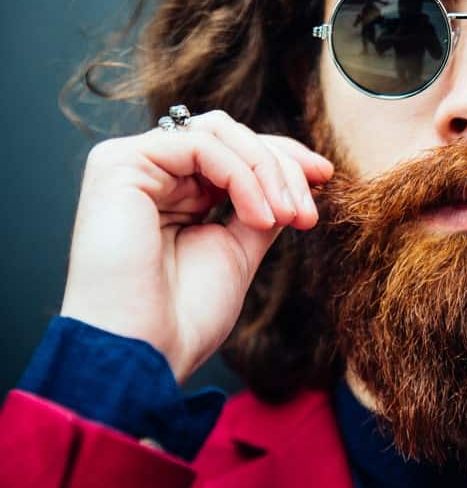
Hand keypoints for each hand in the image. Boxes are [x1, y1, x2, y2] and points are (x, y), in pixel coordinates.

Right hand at [60, 110, 333, 383]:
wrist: (143, 354)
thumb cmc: (183, 316)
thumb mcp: (238, 249)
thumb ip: (260, 207)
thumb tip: (296, 174)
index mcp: (172, 194)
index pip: (233, 152)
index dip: (282, 158)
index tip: (326, 178)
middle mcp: (149, 173)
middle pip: (231, 136)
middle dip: (282, 164)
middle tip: (309, 211)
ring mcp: (130, 165)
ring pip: (220, 133)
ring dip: (268, 171)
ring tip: (290, 218)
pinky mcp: (118, 163)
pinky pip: (202, 146)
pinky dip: (243, 177)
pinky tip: (261, 219)